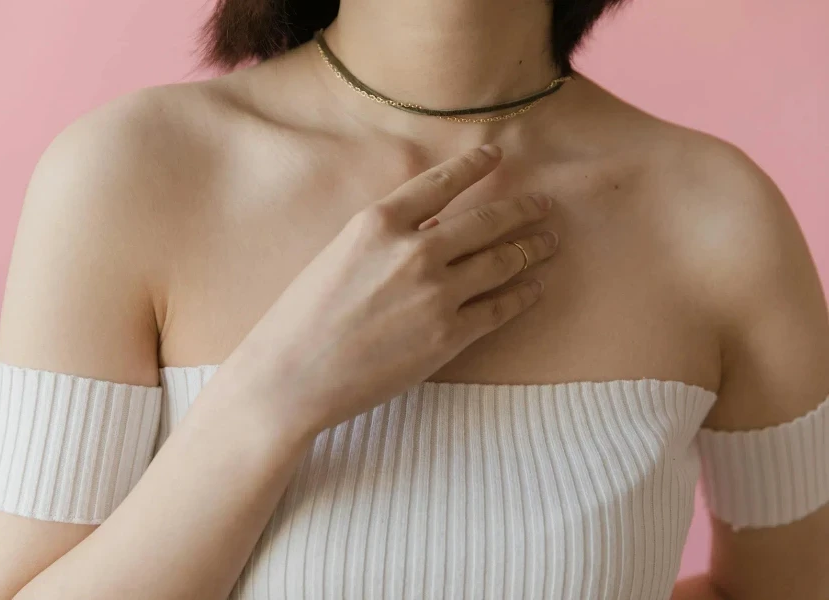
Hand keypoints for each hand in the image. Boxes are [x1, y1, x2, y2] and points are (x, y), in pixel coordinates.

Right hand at [221, 145, 557, 438]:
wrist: (292, 376)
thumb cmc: (304, 316)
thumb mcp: (340, 255)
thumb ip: (388, 237)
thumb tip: (433, 227)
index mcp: (379, 222)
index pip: (442, 181)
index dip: (475, 164)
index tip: (498, 154)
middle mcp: (414, 249)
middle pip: (487, 220)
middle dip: (523, 208)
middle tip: (545, 205)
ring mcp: (436, 293)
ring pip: (501, 261)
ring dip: (532, 249)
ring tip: (549, 243)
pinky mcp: (448, 336)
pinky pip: (500, 308)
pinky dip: (523, 295)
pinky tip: (535, 288)